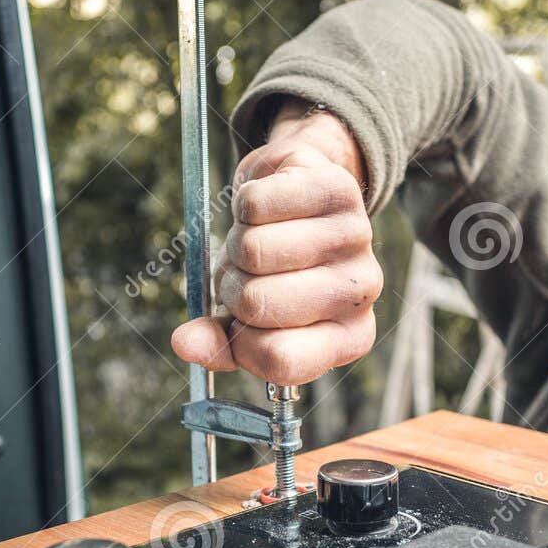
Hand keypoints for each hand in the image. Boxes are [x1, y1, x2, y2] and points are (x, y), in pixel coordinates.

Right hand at [171, 100, 380, 385]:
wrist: (304, 198)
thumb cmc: (277, 270)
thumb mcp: (248, 319)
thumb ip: (219, 342)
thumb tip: (184, 343)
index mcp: (349, 337)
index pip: (281, 360)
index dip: (241, 343)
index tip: (240, 322)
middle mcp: (364, 291)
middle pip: (258, 303)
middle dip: (233, 286)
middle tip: (248, 272)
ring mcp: (358, 237)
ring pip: (255, 250)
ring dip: (238, 242)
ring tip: (258, 238)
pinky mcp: (338, 188)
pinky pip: (256, 204)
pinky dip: (243, 204)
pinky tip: (266, 207)